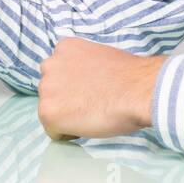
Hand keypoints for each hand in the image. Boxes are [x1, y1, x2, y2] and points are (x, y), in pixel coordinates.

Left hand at [37, 38, 167, 140]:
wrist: (137, 91)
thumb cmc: (129, 77)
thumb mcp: (100, 58)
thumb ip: (85, 66)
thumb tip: (87, 81)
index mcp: (64, 48)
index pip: (60, 72)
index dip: (75, 86)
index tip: (89, 91)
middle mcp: (50, 65)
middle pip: (52, 90)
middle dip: (66, 98)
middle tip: (90, 104)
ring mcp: (46, 89)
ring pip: (52, 110)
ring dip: (67, 115)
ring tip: (91, 114)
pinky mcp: (48, 112)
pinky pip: (54, 131)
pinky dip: (68, 134)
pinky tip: (87, 125)